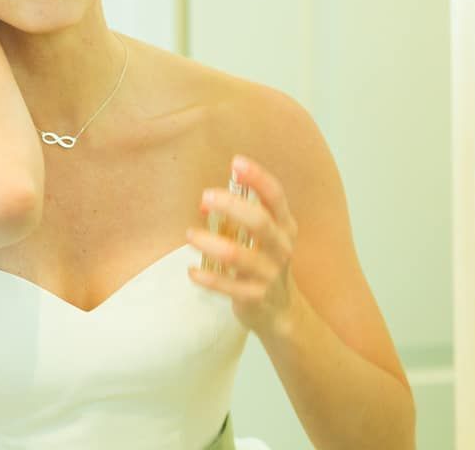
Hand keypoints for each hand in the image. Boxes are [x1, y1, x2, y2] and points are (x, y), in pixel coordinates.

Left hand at [186, 155, 301, 337]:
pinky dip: (208, 278)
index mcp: (285, 226)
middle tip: (205, 198)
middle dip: (231, 206)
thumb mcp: (268, 236)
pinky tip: (192, 271)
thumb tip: (210, 197)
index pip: (276, 197)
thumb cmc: (266, 262)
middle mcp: (281, 248)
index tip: (236, 162)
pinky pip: (228, 287)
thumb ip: (247, 213)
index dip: (258, 178)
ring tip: (189, 235)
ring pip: (238, 255)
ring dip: (210, 243)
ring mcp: (269, 274)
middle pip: (259, 222)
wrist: (281, 311)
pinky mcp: (255, 297)